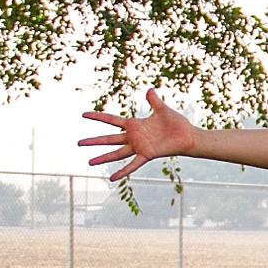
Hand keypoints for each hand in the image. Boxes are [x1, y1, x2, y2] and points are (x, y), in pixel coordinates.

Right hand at [79, 88, 196, 180]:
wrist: (188, 136)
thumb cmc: (176, 124)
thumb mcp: (162, 109)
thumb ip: (153, 100)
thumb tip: (149, 89)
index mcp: (135, 125)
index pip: (111, 120)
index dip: (98, 117)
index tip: (84, 115)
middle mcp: (134, 137)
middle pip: (109, 139)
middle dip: (94, 141)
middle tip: (79, 143)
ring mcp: (139, 147)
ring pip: (117, 153)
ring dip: (103, 157)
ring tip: (89, 162)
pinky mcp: (147, 154)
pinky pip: (132, 165)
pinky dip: (123, 171)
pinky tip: (112, 178)